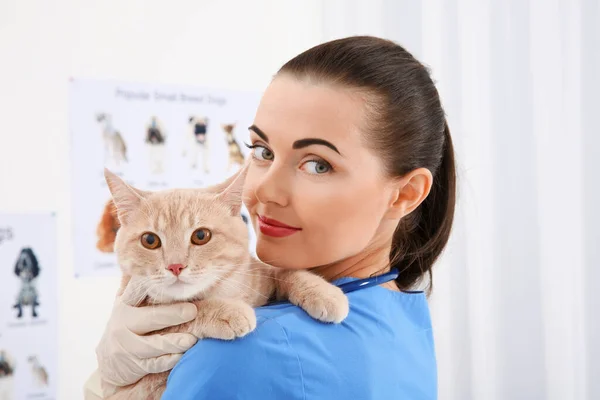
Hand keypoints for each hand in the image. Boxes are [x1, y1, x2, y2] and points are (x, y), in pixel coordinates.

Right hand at [95, 276, 197, 395]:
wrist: (109, 362)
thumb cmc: (129, 325)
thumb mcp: (129, 304)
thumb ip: (142, 288)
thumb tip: (168, 268)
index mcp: (125, 303)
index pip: (138, 289)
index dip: (153, 283)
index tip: (173, 278)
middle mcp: (123, 323)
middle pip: (150, 318)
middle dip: (172, 314)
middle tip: (192, 311)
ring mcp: (127, 346)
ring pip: (153, 344)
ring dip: (173, 342)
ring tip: (191, 340)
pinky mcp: (134, 365)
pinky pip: (154, 364)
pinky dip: (169, 360)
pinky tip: (181, 356)